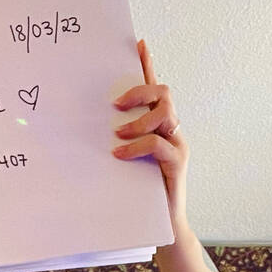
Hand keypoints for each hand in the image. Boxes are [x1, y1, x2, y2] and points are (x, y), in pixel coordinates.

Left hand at [111, 38, 189, 233]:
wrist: (163, 226)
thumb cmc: (141, 195)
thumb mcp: (126, 164)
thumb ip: (119, 144)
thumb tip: (94, 132)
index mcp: (160, 128)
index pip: (156, 90)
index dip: (149, 66)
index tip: (139, 44)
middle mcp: (172, 131)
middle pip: (164, 94)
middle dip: (140, 91)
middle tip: (116, 104)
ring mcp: (177, 145)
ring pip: (164, 114)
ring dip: (138, 120)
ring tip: (118, 133)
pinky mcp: (176, 162)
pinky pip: (158, 143)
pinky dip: (137, 145)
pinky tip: (120, 154)